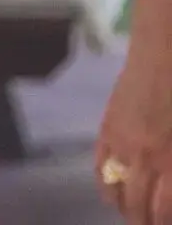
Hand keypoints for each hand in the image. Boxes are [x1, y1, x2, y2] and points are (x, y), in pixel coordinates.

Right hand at [99, 49, 171, 221]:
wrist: (163, 57)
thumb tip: (170, 189)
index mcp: (171, 161)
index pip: (163, 210)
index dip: (161, 222)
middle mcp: (143, 157)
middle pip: (137, 205)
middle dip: (142, 222)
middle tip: (148, 224)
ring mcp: (120, 142)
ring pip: (115, 189)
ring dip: (123, 208)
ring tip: (131, 214)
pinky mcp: (106, 128)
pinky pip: (99, 165)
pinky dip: (104, 184)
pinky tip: (111, 195)